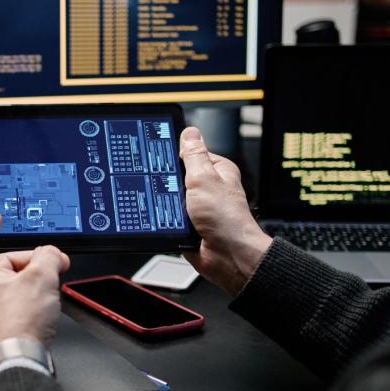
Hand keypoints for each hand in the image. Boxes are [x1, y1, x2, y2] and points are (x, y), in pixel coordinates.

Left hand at [0, 209, 70, 348]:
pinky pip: (12, 299)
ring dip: (32, 279)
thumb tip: (52, 255)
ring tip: (51, 286)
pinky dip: (28, 296)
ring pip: (10, 282)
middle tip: (52, 262)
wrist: (17, 360)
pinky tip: (43, 303)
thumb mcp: (40, 277)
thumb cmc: (17, 324)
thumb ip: (48, 257)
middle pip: (3, 261)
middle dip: (29, 260)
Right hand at [180, 127, 272, 295]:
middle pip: (176, 175)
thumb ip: (194, 155)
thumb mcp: (205, 179)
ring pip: (170, 196)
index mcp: (217, 170)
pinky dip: (166, 218)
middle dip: (168, 182)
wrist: (227, 257)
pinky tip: (169, 220)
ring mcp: (197, 206)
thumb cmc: (226, 220)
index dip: (175, 153)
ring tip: (174, 207)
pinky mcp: (188, 224)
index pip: (190, 152)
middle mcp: (208, 187)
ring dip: (167, 203)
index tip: (162, 156)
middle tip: (170, 187)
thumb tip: (190, 133)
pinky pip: (168, 215)